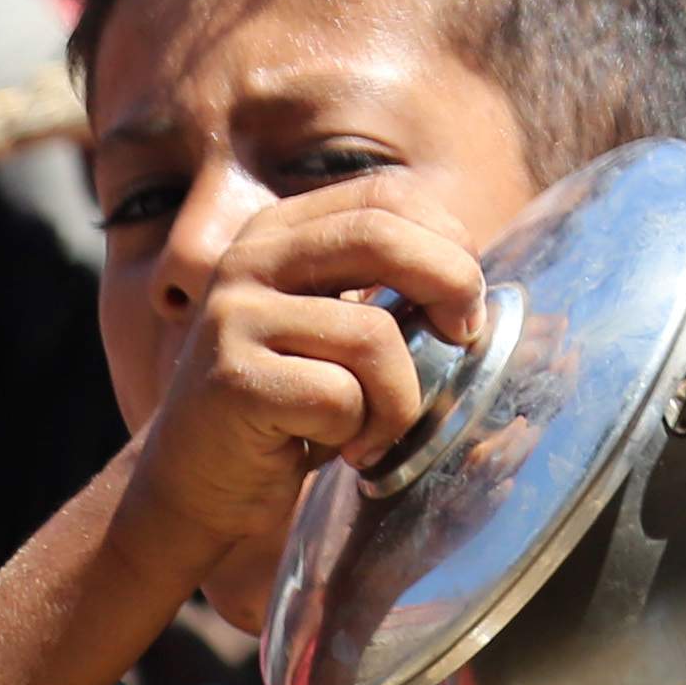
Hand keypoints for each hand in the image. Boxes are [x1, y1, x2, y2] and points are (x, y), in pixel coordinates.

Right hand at [115, 188, 488, 582]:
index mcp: (279, 231)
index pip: (387, 196)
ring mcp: (233, 316)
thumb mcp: (338, 326)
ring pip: (374, 335)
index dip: (447, 238)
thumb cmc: (290, 406)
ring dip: (399, 397)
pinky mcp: (230, 378)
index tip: (466, 298)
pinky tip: (324, 447)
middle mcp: (248, 260)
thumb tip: (489, 287)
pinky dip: (356, 431)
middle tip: (464, 341)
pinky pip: (340, 395)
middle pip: (384, 238)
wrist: (196, 488)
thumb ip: (392, 287)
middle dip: (451, 286)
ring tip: (371, 426)